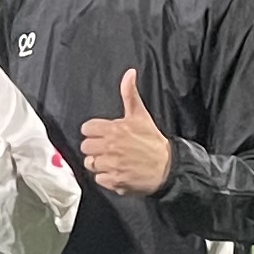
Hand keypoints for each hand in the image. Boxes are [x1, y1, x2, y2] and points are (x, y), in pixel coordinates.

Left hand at [78, 68, 177, 196]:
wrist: (167, 167)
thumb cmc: (153, 141)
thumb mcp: (141, 115)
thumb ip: (130, 94)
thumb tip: (129, 73)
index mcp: (114, 129)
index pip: (86, 129)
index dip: (93, 132)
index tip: (102, 135)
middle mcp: (110, 147)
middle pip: (85, 146)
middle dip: (94, 148)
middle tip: (107, 149)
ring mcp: (111, 165)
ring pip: (90, 163)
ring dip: (99, 163)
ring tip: (112, 161)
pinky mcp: (114, 181)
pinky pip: (98, 179)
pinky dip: (106, 178)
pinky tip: (116, 173)